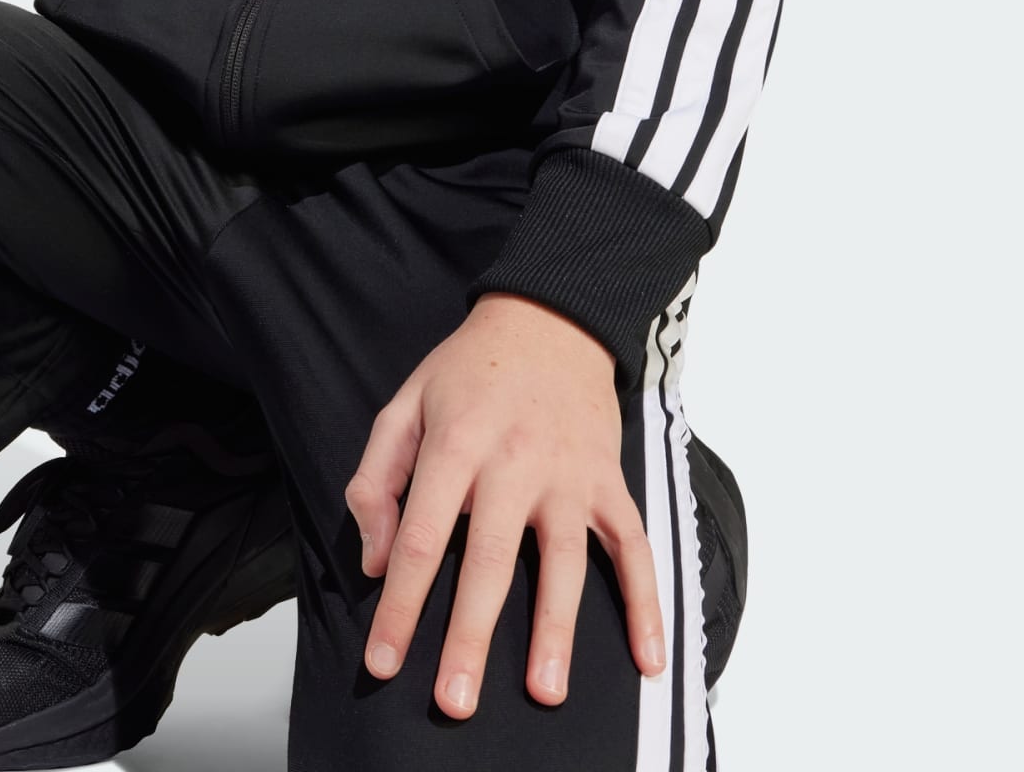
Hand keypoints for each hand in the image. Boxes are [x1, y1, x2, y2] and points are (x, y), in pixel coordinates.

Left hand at [343, 292, 666, 717]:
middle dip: (470, 637)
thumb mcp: (404, 403)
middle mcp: (514, 464)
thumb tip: (376, 560)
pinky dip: (645, 603)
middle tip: (455, 702)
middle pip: (489, 562)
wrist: (548, 320)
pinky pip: (632, 548)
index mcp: (455, 444)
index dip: (401, 604)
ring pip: (563, 564)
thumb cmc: (467, 369)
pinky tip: (648, 660)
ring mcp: (568, 476)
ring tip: (544, 693)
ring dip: (555, 632)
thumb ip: (378, 478)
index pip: (422, 537)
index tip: (383, 660)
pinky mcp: (609, 483)